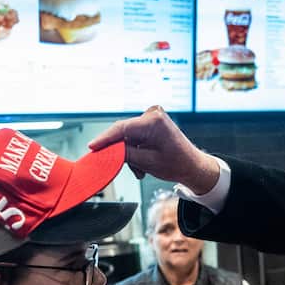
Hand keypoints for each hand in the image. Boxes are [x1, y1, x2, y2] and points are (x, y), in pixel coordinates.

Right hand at [89, 106, 220, 193]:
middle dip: (122, 152)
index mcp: (154, 121)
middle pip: (124, 133)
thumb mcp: (147, 162)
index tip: (92, 147)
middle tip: (125, 167)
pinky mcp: (151, 123)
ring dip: (130, 154)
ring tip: (141, 169)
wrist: (192, 166)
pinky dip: (135, 150)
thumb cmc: (177, 164)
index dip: (105, 139)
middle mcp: (153, 114)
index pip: (122, 128)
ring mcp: (152, 117)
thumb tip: (107, 151)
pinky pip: (134, 137)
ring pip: (128, 137)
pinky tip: (143, 162)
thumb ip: (125, 154)